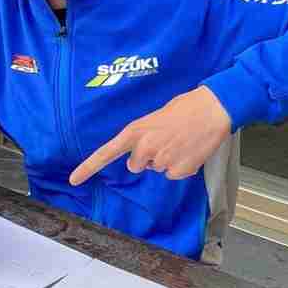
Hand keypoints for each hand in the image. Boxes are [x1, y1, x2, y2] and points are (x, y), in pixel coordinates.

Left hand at [69, 85, 231, 185]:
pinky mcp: (179, 170)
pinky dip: (182, 166)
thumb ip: (142, 136)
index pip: (106, 153)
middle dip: (147, 158)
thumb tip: (138, 156)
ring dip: (167, 159)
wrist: (214, 109)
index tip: (74, 180)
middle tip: (165, 139)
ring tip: (181, 141)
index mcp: (135, 131)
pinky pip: (174, 174)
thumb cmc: (186, 108)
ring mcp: (161, 160)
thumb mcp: (155, 117)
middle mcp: (145, 148)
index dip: (88, 168)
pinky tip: (190, 150)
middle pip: (136, 166)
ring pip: (157, 169)